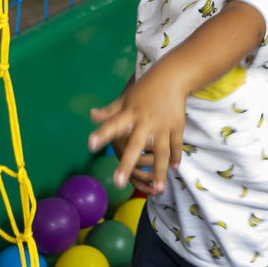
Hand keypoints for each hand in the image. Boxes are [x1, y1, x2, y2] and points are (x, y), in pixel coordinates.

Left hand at [89, 70, 186, 194]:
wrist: (172, 76)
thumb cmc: (145, 88)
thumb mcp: (126, 98)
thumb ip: (110, 111)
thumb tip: (91, 116)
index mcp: (130, 113)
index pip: (113, 124)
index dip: (103, 134)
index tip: (91, 144)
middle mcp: (145, 121)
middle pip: (135, 145)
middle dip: (127, 164)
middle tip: (118, 183)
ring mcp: (162, 125)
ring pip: (161, 152)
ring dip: (160, 172)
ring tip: (158, 191)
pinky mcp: (177, 126)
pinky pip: (175, 145)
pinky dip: (176, 157)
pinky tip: (174, 170)